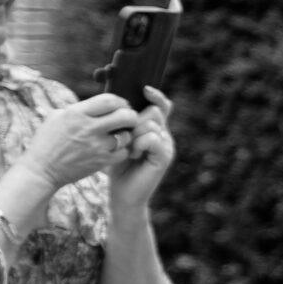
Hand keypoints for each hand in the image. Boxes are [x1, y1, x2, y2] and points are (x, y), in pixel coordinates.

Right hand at [23, 92, 141, 192]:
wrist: (42, 169)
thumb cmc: (47, 141)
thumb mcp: (57, 117)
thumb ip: (79, 109)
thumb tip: (98, 105)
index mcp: (76, 113)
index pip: (109, 100)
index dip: (120, 101)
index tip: (121, 105)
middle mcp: (88, 128)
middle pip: (125, 116)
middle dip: (130, 115)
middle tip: (128, 119)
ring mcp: (97, 146)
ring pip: (127, 135)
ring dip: (126, 134)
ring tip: (119, 135)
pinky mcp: (102, 161)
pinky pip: (124, 152)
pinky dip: (122, 150)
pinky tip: (115, 149)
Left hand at [107, 88, 176, 210]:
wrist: (123, 195)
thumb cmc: (116, 166)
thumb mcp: (118, 138)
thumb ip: (123, 122)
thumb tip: (115, 97)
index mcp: (155, 128)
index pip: (161, 105)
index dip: (155, 95)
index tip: (144, 88)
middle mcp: (164, 135)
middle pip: (154, 111)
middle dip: (136, 119)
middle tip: (125, 136)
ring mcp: (167, 146)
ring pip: (152, 124)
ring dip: (135, 133)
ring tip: (128, 149)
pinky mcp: (165, 157)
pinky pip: (153, 138)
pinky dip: (139, 143)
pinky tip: (133, 154)